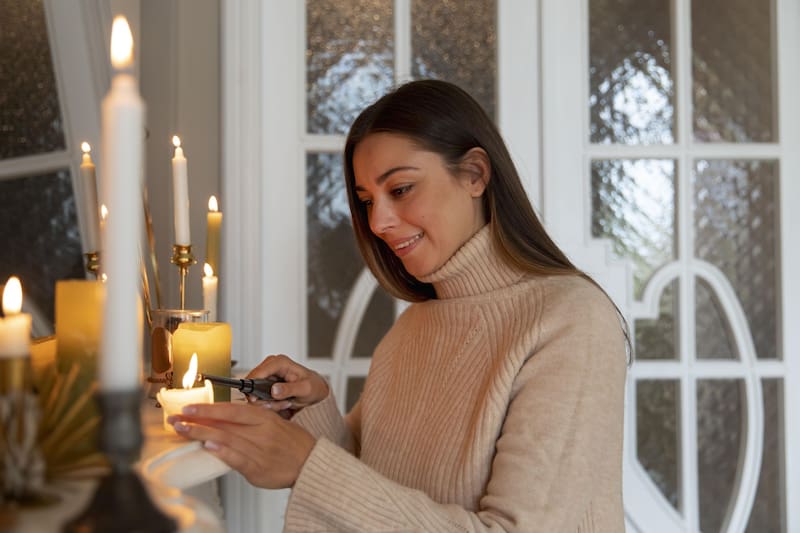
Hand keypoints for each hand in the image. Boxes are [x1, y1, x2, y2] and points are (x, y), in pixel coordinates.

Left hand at [168, 402, 315, 488]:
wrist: (311, 463)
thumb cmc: (293, 443)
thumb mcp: (275, 422)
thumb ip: (251, 421)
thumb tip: (224, 419)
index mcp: (264, 418)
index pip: (231, 410)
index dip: (208, 408)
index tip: (189, 407)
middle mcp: (260, 431)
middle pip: (224, 422)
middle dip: (197, 419)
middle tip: (176, 418)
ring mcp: (258, 450)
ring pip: (226, 438)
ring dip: (201, 433)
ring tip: (183, 430)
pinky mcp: (257, 468)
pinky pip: (236, 458)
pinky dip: (221, 451)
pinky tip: (208, 446)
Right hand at [246, 354, 328, 413]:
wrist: (315, 390)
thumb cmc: (313, 386)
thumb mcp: (305, 389)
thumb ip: (289, 389)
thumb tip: (274, 390)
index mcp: (280, 362)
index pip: (258, 372)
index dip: (253, 386)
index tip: (256, 399)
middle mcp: (271, 366)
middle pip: (253, 383)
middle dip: (264, 398)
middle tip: (283, 404)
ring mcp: (267, 375)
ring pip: (254, 392)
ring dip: (268, 402)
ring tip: (286, 403)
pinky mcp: (265, 384)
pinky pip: (258, 396)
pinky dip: (268, 403)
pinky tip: (281, 404)